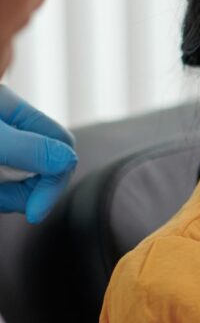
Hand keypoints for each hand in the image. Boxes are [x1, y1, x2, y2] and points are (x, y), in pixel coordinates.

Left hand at [0, 86, 77, 222]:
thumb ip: (30, 148)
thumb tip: (70, 161)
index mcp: (14, 110)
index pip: (61, 146)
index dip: (53, 180)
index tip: (34, 212)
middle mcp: (8, 127)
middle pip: (42, 166)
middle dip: (26, 192)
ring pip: (17, 180)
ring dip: (6, 196)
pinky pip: (2, 186)